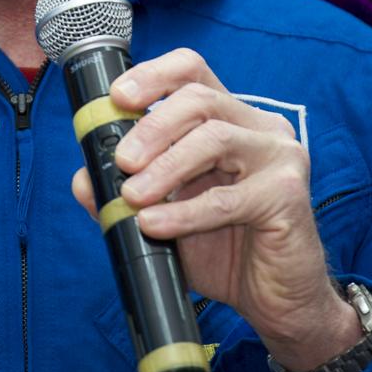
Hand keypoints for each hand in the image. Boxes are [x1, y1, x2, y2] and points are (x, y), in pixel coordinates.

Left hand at [71, 48, 360, 371]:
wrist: (277, 301)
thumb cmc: (224, 249)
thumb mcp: (166, 215)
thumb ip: (124, 194)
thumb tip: (84, 181)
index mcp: (229, 117)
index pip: (192, 69)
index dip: (153, 75)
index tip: (118, 97)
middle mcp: (258, 126)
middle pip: (199, 98)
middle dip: (152, 127)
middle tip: (122, 160)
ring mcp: (279, 156)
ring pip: (214, 138)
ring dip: (165, 167)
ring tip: (133, 196)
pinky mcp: (288, 195)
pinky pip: (227, 198)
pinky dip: (183, 212)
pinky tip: (155, 225)